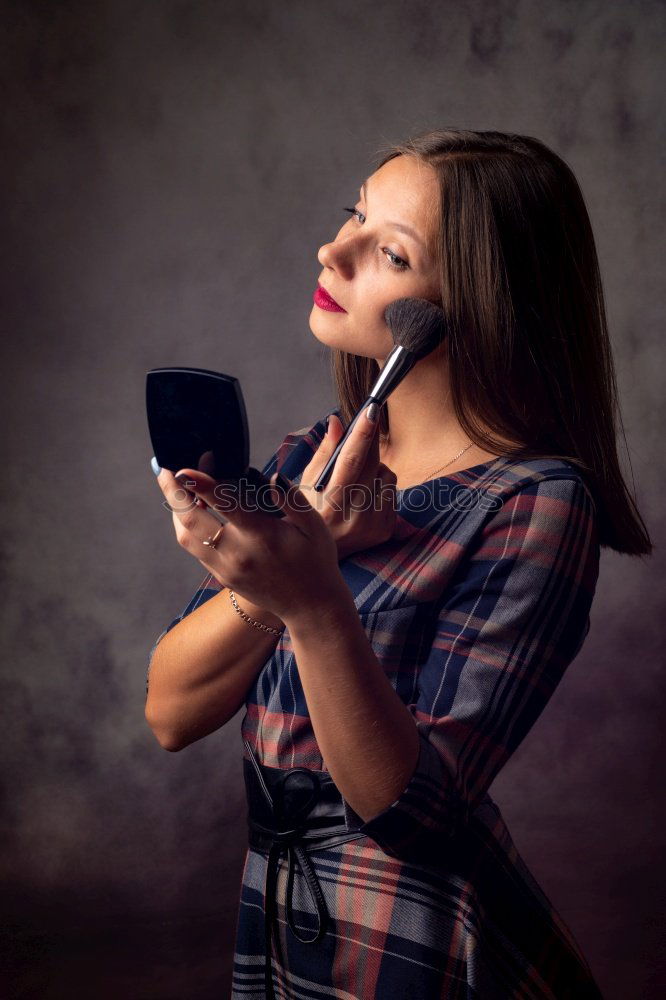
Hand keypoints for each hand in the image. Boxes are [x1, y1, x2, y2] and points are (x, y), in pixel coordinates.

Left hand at [154, 465, 344, 623]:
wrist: (310, 606)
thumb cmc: (315, 560)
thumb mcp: (314, 526)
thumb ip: (291, 499)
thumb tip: (271, 478)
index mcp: (261, 535)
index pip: (224, 504)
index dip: (200, 483)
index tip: (183, 468)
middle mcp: (237, 553)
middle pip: (191, 519)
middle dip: (174, 492)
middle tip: (164, 469)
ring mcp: (226, 568)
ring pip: (185, 536)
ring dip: (175, 510)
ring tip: (174, 489)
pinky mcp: (222, 577)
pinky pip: (194, 549)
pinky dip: (186, 528)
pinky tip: (189, 512)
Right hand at [298, 408, 397, 560]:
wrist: (315, 556)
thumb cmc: (306, 513)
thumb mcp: (307, 482)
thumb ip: (326, 452)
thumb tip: (337, 422)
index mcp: (328, 505)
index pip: (351, 462)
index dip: (362, 434)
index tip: (371, 410)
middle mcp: (353, 517)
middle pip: (372, 465)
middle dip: (369, 442)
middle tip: (365, 425)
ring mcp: (372, 526)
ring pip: (387, 476)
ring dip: (375, 469)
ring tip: (355, 482)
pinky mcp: (385, 530)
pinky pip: (393, 492)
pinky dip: (381, 487)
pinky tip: (364, 498)